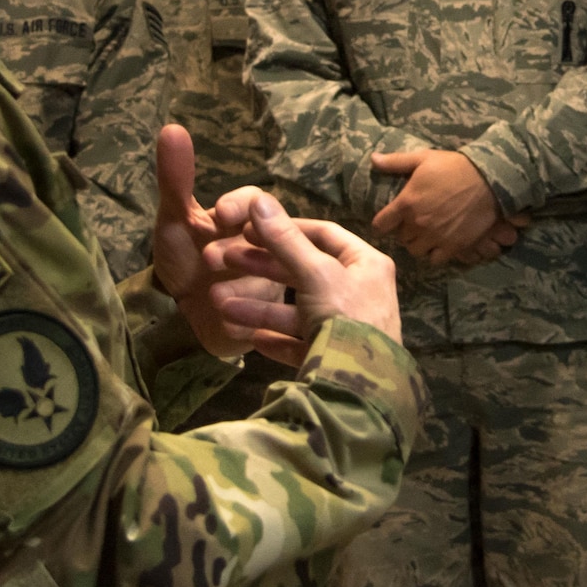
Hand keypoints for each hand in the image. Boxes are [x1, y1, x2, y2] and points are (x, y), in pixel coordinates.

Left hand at [149, 125, 279, 356]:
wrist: (183, 314)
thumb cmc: (183, 258)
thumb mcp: (174, 219)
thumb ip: (175, 179)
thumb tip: (171, 127)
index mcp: (247, 220)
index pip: (256, 201)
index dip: (240, 204)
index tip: (219, 213)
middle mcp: (269, 248)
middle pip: (270, 242)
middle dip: (237, 250)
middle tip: (209, 259)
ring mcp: (273, 283)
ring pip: (271, 282)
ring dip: (240, 287)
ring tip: (214, 295)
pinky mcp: (269, 319)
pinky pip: (265, 318)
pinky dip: (242, 318)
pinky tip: (226, 318)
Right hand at [209, 192, 403, 366]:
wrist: (362, 387)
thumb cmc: (346, 317)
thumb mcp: (315, 273)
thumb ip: (285, 241)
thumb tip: (259, 199)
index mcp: (366, 265)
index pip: (324, 234)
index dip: (286, 228)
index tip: (251, 227)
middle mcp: (359, 292)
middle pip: (303, 272)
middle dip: (262, 268)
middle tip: (225, 259)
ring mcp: (345, 327)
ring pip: (295, 311)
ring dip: (258, 307)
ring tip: (220, 303)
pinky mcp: (332, 357)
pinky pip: (298, 343)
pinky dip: (275, 339)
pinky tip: (250, 338)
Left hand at [369, 149, 527, 266]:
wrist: (488, 179)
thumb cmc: (453, 166)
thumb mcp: (423, 158)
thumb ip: (395, 162)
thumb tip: (373, 159)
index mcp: (406, 203)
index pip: (380, 224)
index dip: (383, 223)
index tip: (388, 221)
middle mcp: (417, 224)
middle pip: (400, 238)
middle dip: (404, 231)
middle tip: (413, 223)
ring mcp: (436, 237)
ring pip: (416, 250)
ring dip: (419, 243)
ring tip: (426, 234)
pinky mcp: (454, 246)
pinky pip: (435, 260)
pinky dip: (435, 254)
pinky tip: (440, 243)